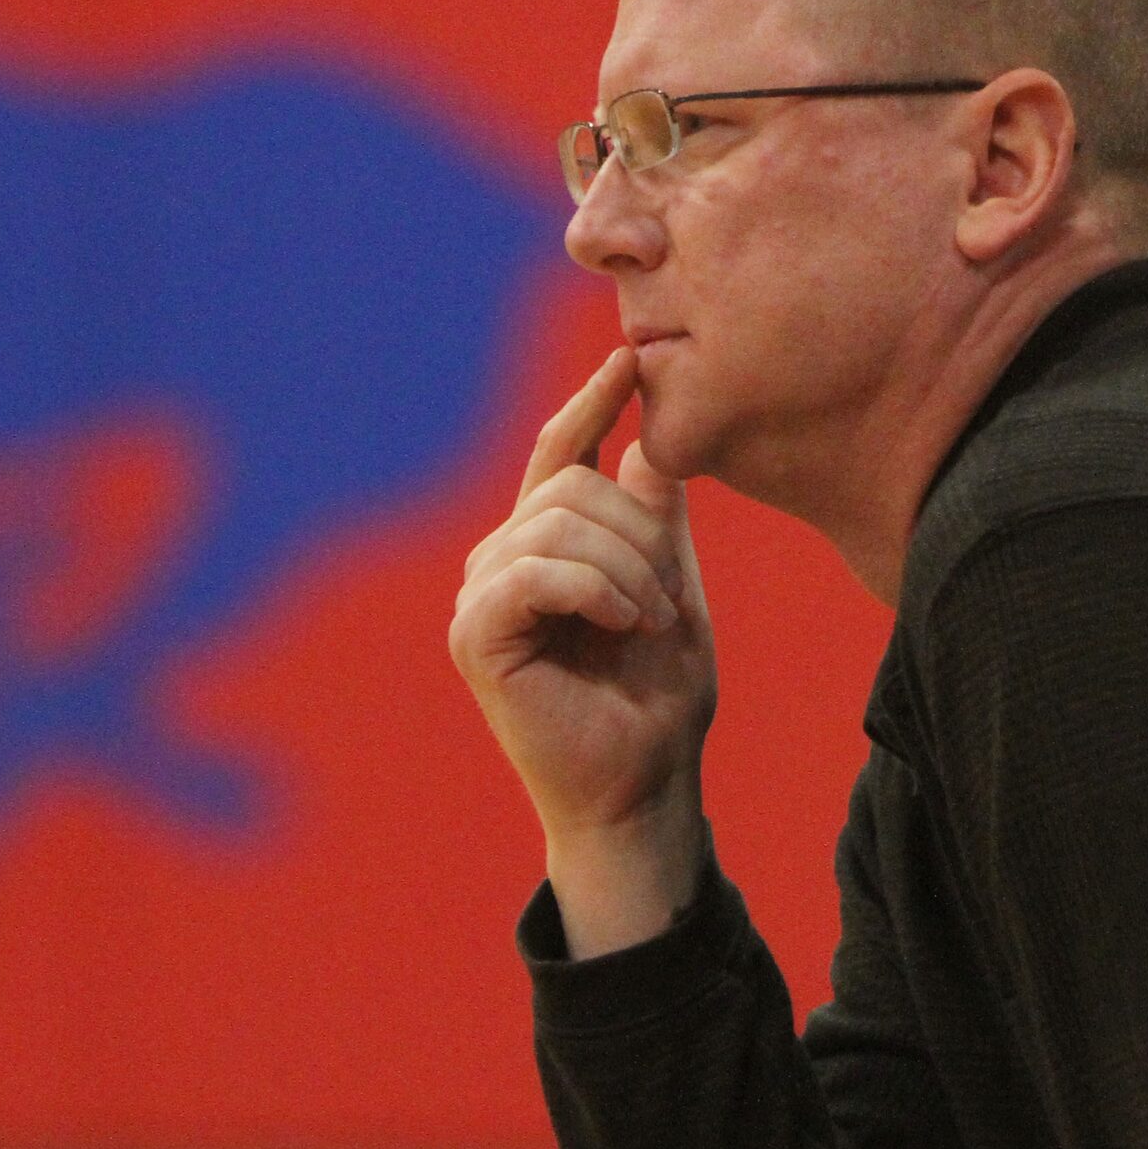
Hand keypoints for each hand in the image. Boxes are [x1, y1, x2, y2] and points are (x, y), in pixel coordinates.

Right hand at [449, 346, 716, 955]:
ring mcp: (481, 597)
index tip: (631, 360)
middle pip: (567, 483)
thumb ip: (655, 519)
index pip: (559, 453)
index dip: (592, 402)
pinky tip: (623, 622)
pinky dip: (592, 588)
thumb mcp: (671, 588)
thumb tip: (647, 439)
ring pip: (555, 521)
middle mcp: (500, 562)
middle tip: (667, 600)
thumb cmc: (656, 702)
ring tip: (650, 621)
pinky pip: (534, 571)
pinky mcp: (476, 635)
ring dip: (625, 567)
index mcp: (543, 547)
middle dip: (636, 532)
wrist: (643, 788)